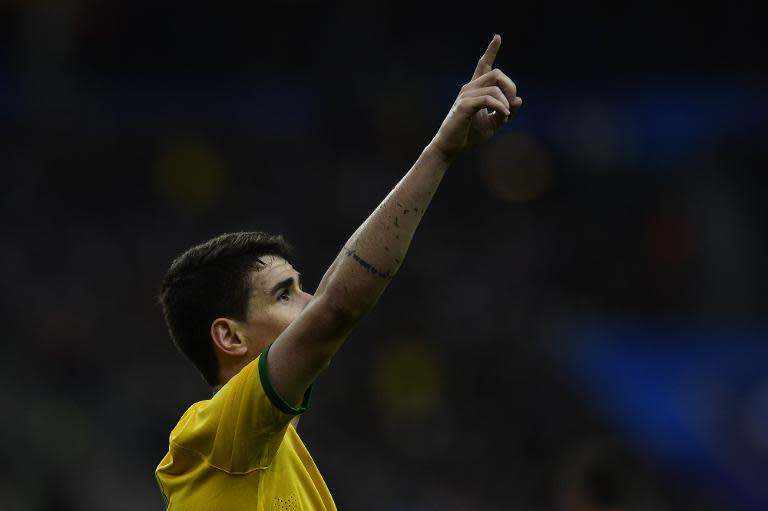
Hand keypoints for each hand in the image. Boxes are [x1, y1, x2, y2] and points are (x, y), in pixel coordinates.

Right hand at [429, 34, 521, 161]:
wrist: (450, 148)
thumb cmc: (468, 136)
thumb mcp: (493, 124)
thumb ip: (505, 112)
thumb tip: (518, 100)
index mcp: (475, 90)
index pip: (483, 65)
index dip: (491, 51)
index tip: (497, 37)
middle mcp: (470, 88)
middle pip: (497, 73)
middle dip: (510, 87)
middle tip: (511, 106)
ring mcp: (466, 95)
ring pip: (494, 86)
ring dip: (505, 101)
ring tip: (504, 116)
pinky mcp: (464, 105)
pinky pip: (488, 98)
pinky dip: (500, 106)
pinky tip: (502, 116)